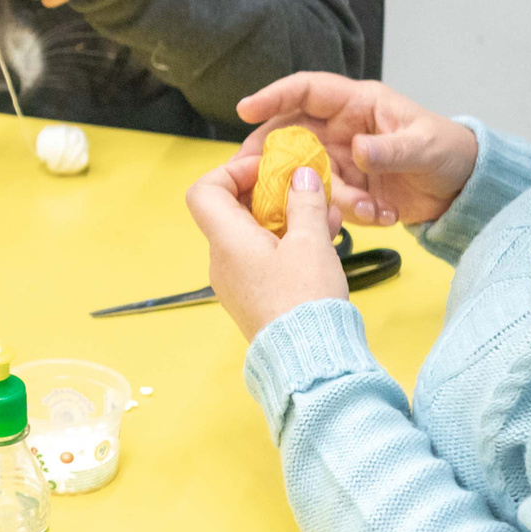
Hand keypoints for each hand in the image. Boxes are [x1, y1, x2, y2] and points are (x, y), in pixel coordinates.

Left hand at [184, 156, 349, 341]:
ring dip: (287, 219)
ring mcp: (237, 282)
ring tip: (326, 214)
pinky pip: (264, 259)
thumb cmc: (305, 300)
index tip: (267, 170)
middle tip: (303, 189)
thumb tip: (301, 176)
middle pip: (233, 211)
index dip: (232, 172)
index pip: (204, 191)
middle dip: (271, 194)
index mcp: (227, 241)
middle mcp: (223, 261)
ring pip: (255, 235)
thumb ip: (304, 203)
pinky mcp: (254, 298)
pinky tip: (324, 240)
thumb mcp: (312, 242)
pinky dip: (289, 244)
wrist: (310, 361)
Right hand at [234, 73, 477, 227]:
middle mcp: (340, 128)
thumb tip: (357, 150)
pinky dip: (350, 213)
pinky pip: (329, 202)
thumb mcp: (424, 146)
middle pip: (289, 135)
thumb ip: (390, 149)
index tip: (245, 110)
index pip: (306, 91)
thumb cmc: (447, 151)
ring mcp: (339, 159)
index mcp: (356, 104)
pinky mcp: (345, 188)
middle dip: (272, 156)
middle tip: (251, 176)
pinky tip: (382, 215)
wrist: (462, 190)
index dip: (273, 96)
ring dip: (329, 197)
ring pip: (308, 176)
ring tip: (370, 209)